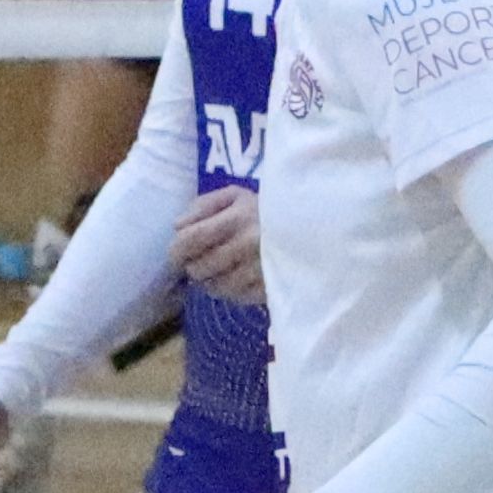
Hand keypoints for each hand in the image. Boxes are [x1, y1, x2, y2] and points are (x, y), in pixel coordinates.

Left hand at [175, 186, 266, 304]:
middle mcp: (248, 245)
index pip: (189, 240)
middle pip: (199, 268)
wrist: (316, 226)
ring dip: (211, 281)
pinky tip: (238, 278)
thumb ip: (202, 206)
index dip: (176, 250)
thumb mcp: (235, 195)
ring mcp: (261, 269)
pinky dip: (231, 291)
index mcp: (236, 218)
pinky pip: (237, 297)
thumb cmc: (266, 210)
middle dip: (193, 266)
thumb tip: (177, 227)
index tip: (177, 254)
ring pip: (216, 287)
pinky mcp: (272, 288)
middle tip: (201, 261)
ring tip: (221, 269)